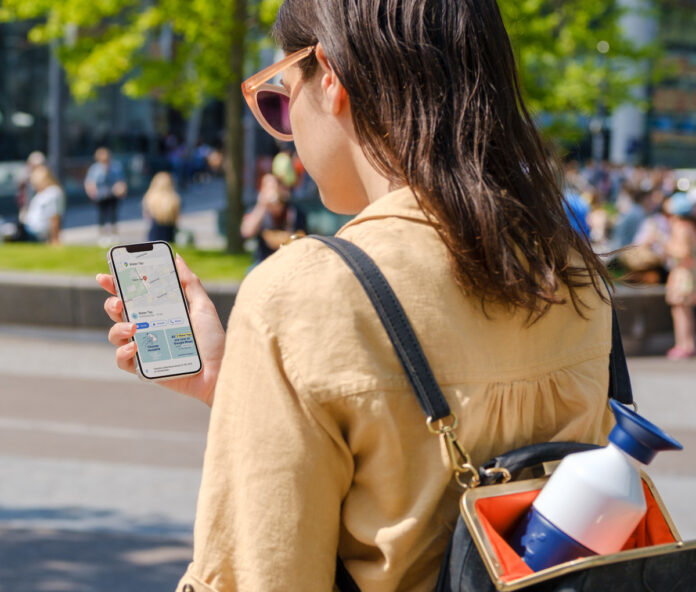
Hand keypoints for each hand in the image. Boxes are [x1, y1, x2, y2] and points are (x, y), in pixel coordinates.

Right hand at [96, 254, 225, 406]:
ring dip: (118, 327)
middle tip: (119, 301)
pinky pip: (122, 360)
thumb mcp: (203, 307)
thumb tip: (177, 259)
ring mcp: (144, 349)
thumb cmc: (213, 341)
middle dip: (112, 303)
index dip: (115, 285)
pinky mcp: (144, 369)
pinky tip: (134, 346)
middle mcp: (148, 328)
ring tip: (133, 326)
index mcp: (158, 312)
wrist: (220, 371)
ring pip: (115, 334)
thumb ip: (190, 283)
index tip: (105, 276)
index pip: (132, 296)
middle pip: (118, 313)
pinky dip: (122, 352)